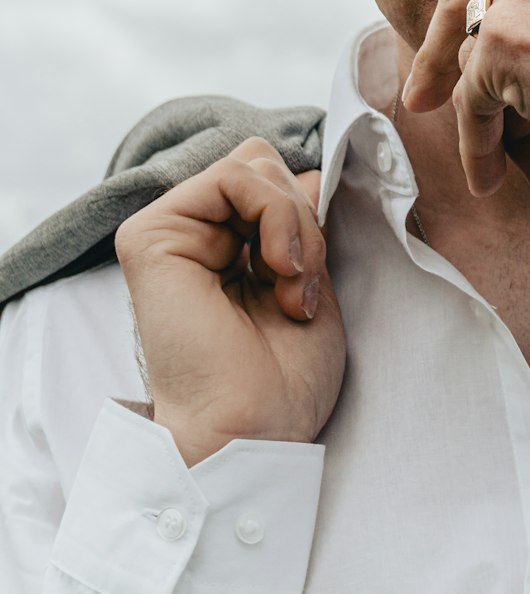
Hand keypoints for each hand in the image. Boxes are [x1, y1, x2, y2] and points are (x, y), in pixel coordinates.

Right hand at [115, 140, 344, 465]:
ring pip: (253, 165)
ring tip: (291, 288)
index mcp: (222, 247)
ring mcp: (168, 232)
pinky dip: (276, 215)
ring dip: (294, 223)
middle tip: (301, 282)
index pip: (270, 178)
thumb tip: (308, 172)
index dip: (306, 211)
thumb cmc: (282, 380)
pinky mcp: (152, 236)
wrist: (255, 431)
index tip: (313, 275)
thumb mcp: (308, 281)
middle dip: (302, 215)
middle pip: (261, 163)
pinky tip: (278, 271)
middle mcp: (190, 235)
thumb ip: (300, 224)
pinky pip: (233, 176)